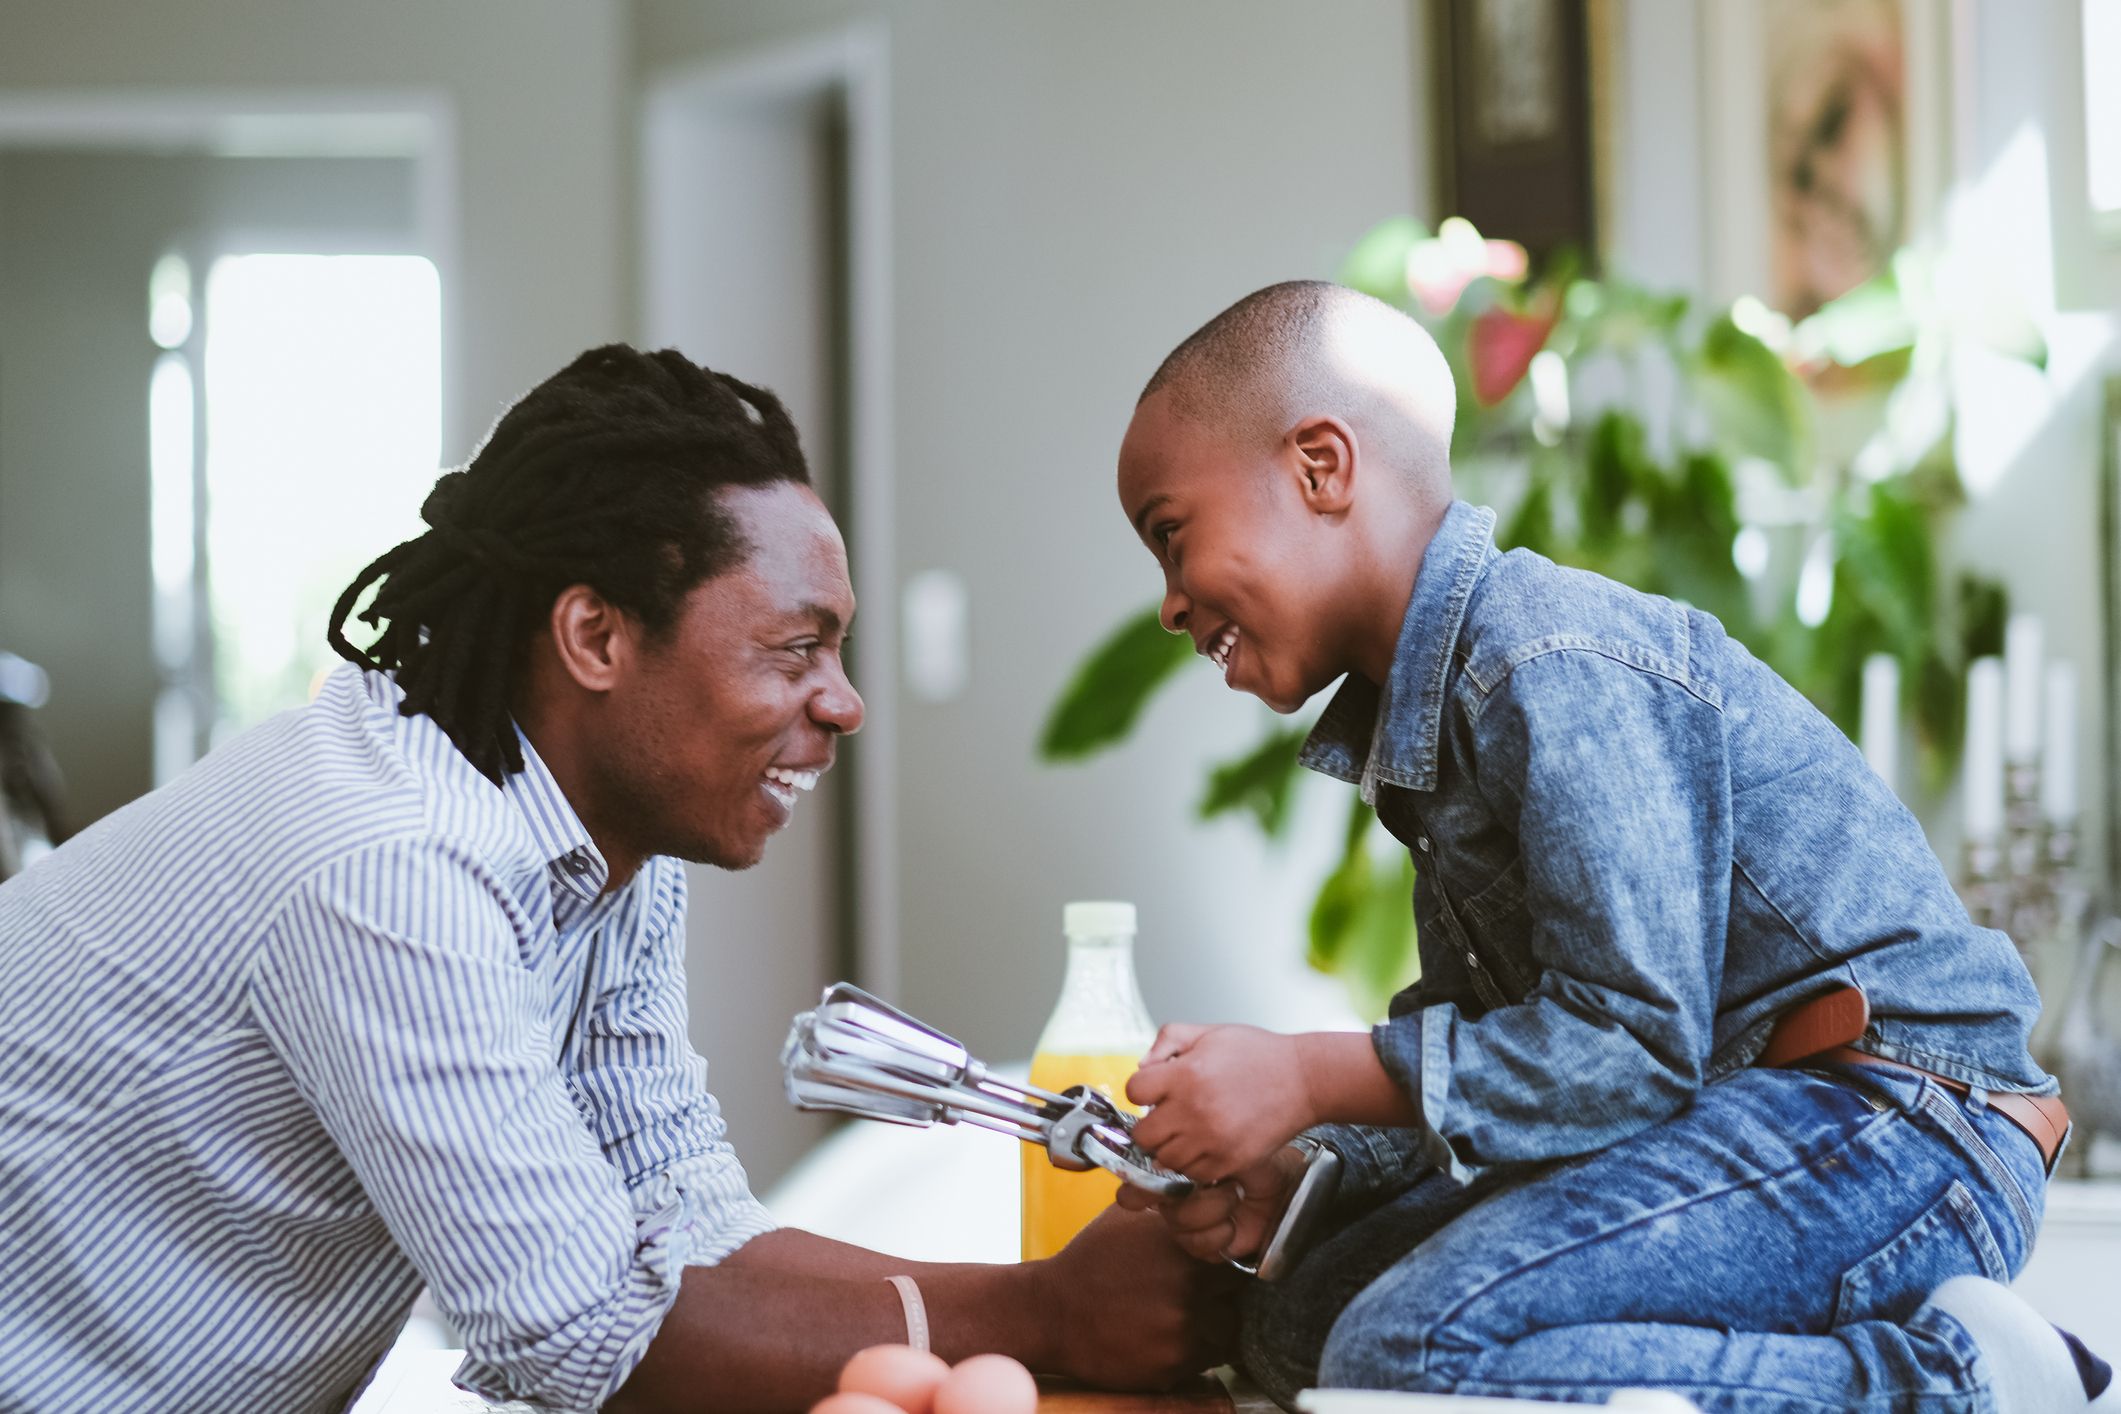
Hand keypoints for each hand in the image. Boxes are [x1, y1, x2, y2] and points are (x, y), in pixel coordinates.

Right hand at [1032, 1206, 1242, 1387]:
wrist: (1050, 1312)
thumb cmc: (1091, 1260)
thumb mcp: (1129, 1219)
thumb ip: (1172, 1211)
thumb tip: (1207, 1198)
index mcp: (1181, 1246)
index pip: (1238, 1254)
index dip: (1231, 1261)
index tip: (1219, 1267)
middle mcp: (1186, 1286)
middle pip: (1238, 1294)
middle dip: (1224, 1294)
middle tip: (1200, 1294)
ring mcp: (1182, 1328)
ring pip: (1228, 1330)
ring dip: (1213, 1326)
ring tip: (1179, 1316)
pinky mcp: (1174, 1364)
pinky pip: (1208, 1359)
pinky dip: (1194, 1350)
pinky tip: (1163, 1336)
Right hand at [1116, 1143, 1307, 1264]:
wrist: (1286, 1178)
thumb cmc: (1254, 1146)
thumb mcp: (1221, 1133)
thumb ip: (1187, 1135)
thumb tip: (1158, 1150)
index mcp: (1171, 1167)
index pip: (1136, 1183)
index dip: (1135, 1189)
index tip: (1140, 1190)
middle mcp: (1175, 1195)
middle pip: (1153, 1207)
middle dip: (1182, 1192)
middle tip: (1213, 1180)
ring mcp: (1190, 1219)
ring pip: (1177, 1222)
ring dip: (1211, 1207)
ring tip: (1235, 1193)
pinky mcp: (1207, 1243)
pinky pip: (1196, 1245)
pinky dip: (1220, 1234)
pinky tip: (1235, 1222)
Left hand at [1125, 1024, 1315, 1183]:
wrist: (1304, 1080)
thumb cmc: (1258, 1054)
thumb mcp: (1210, 1033)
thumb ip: (1168, 1040)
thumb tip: (1142, 1066)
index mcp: (1186, 1074)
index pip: (1134, 1091)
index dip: (1143, 1089)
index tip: (1156, 1089)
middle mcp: (1195, 1110)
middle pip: (1143, 1135)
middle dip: (1151, 1124)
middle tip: (1168, 1116)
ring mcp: (1212, 1140)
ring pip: (1165, 1159)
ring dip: (1170, 1146)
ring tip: (1188, 1131)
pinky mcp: (1230, 1162)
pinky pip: (1192, 1174)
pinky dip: (1193, 1163)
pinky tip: (1205, 1144)